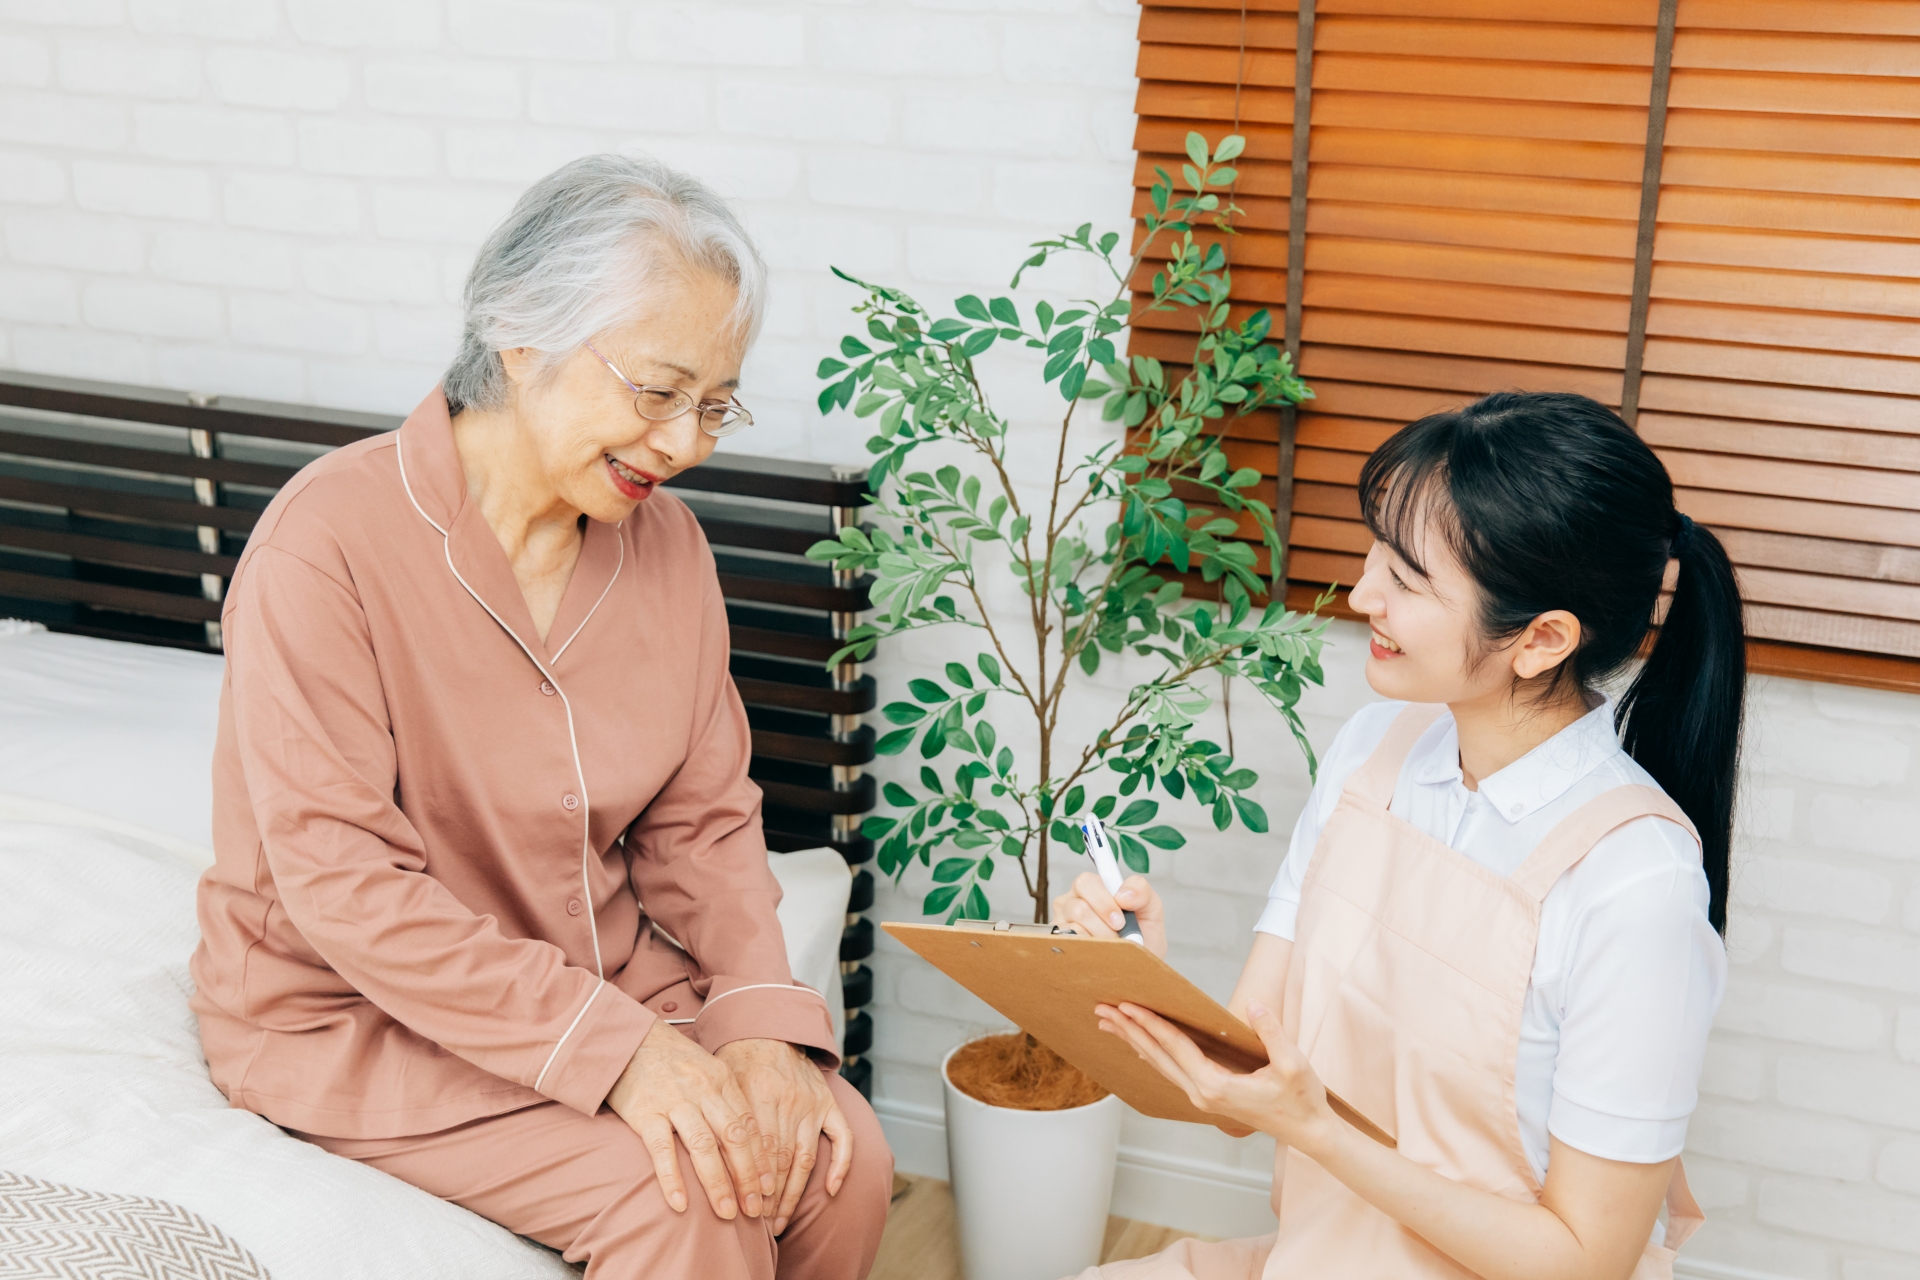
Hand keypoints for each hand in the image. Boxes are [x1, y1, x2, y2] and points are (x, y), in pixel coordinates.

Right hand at [606, 1020, 775, 1220]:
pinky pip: (662, 1150)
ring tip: (727, 1214)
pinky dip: (672, 1179)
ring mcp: (674, 1100)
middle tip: (756, 1209)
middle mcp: (703, 1089)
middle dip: (747, 1178)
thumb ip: (724, 1099)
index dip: (761, 1159)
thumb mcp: (705, 1068)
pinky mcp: (645, 1112)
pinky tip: (681, 1204)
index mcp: (722, 1079)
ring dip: (718, 1184)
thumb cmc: (669, 1057)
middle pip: (733, 1138)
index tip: (770, 1188)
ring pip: (704, 1147)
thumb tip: (746, 1140)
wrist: (625, 1036)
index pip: (749, 1125)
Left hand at [716, 1038, 853, 1235]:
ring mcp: (811, 1104)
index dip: (751, 1186)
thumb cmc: (738, 1059)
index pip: (756, 1153)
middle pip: (780, 1162)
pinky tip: (831, 1189)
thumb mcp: (722, 1082)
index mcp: (759, 1097)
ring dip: (794, 1193)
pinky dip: (841, 1164)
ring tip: (780, 1220)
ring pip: (804, 1157)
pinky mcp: (828, 1102)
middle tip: (760, 1226)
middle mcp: (788, 1102)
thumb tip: (704, 1159)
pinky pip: (842, 1137)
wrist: (768, 1027)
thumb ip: (719, 1117)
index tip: (743, 1212)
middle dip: (769, 1199)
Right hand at [1052, 871, 1167, 956]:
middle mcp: (1071, 903)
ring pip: (1075, 929)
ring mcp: (1061, 926)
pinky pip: (1071, 947)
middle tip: (1120, 934)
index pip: (1085, 882)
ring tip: (1112, 946)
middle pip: (1079, 908)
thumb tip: (1122, 895)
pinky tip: (1099, 954)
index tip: (1121, 920)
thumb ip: (1142, 892)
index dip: (1103, 901)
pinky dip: (1091, 952)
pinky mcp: (1058, 946)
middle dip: (1104, 925)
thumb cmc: (1143, 936)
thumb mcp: (1151, 910)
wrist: (1139, 967)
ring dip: (1101, 941)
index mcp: (1091, 888)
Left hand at [1097, 999, 1338, 1153]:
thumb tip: (1254, 1006)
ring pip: (1160, 1064)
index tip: (1127, 1005)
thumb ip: (1272, 1033)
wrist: (1308, 1131)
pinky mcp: (1207, 1096)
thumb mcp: (1293, 1064)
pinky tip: (1141, 1044)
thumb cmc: (1302, 1099)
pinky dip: (1152, 1053)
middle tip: (1102, 1009)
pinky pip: (1171, 1071)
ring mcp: (1202, 1097)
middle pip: (1157, 1055)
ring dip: (1135, 1041)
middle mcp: (1201, 1094)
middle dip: (1128, 1030)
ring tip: (1110, 1023)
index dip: (1150, 1023)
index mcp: (1216, 1085)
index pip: (1175, 1047)